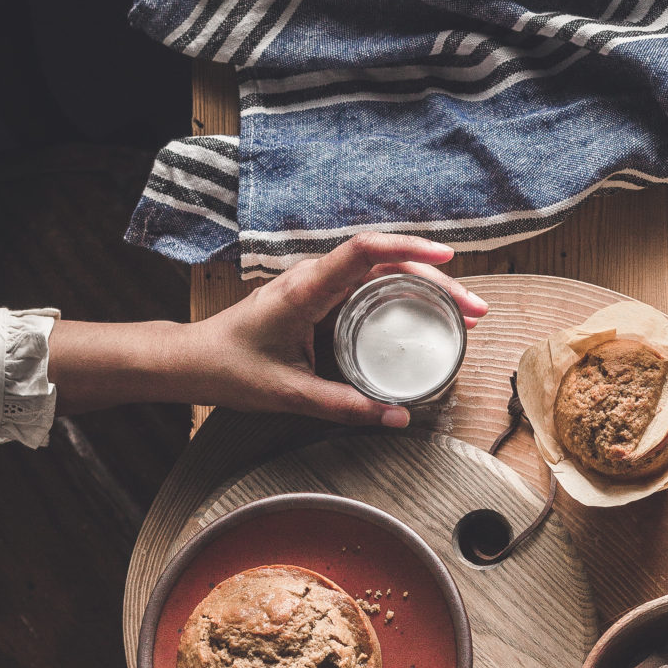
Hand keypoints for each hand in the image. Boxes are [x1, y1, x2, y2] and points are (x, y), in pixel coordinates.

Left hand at [48, 233, 488, 428]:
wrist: (193, 361)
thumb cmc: (231, 369)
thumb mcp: (292, 394)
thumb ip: (346, 407)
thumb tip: (398, 418)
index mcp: (306, 289)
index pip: (365, 252)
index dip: (410, 248)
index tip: (448, 261)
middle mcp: (315, 278)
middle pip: (387, 262)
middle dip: (437, 281)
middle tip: (474, 310)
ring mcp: (318, 286)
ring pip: (383, 273)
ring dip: (425, 288)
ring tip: (462, 315)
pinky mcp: (319, 299)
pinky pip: (369, 288)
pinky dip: (403, 297)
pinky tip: (426, 317)